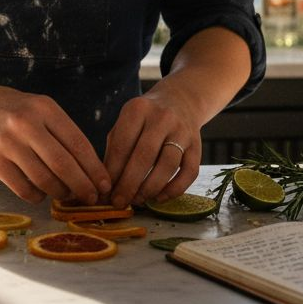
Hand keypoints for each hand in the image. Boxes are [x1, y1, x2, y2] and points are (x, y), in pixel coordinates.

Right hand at [0, 87, 110, 204]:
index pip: (78, 144)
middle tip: (92, 197)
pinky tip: (41, 192)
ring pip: (45, 180)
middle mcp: (26, 124)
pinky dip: (38, 196)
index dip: (95, 168)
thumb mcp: (39, 108)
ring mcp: (7, 143)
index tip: (104, 183)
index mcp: (44, 108)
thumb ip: (61, 133)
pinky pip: (23, 189)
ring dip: (61, 193)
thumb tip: (89, 170)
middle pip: (64, 165)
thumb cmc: (12, 110)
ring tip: (66, 194)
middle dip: (83, 186)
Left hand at [103, 91, 201, 209]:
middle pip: (144, 156)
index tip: (105, 192)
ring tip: (137, 200)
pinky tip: (159, 197)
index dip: (112, 172)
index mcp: (138, 109)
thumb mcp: (125, 123)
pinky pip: (189, 172)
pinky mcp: (197, 145)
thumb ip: (115, 150)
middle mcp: (162, 118)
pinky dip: (174, 189)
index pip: (122, 145)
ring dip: (150, 188)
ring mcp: (182, 131)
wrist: (180, 101)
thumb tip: (105, 186)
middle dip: (129, 184)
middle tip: (119, 202)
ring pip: (168, 165)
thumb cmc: (145, 119)